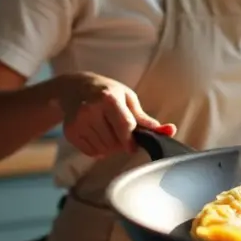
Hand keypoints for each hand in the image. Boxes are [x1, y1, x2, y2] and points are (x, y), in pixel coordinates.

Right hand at [53, 72, 176, 156]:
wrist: (75, 88)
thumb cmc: (108, 92)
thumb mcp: (128, 99)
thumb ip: (145, 119)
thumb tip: (170, 130)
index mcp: (108, 98)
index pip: (125, 127)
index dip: (131, 140)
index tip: (133, 144)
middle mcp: (90, 109)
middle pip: (114, 142)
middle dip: (121, 143)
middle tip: (119, 132)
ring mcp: (78, 121)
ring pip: (103, 150)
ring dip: (110, 147)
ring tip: (107, 131)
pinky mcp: (70, 132)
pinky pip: (91, 153)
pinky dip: (98, 149)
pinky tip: (96, 134)